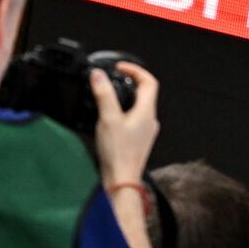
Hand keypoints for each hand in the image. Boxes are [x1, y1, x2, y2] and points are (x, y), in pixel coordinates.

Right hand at [89, 61, 158, 185]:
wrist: (122, 180)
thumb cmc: (118, 154)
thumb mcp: (108, 119)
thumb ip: (104, 95)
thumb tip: (98, 75)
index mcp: (146, 111)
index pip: (149, 81)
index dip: (135, 70)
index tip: (120, 67)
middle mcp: (150, 120)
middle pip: (145, 93)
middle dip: (129, 82)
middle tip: (113, 78)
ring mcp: (145, 131)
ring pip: (139, 106)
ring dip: (126, 96)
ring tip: (109, 95)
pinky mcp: (138, 140)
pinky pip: (134, 118)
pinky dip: (123, 111)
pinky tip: (110, 117)